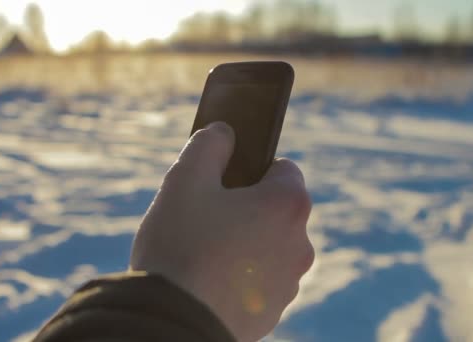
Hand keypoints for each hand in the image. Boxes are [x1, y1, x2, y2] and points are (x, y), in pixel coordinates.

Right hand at [130, 122, 313, 341]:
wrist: (173, 320)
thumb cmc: (181, 245)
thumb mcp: (185, 178)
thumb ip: (209, 143)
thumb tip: (225, 132)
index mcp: (287, 204)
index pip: (283, 168)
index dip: (251, 169)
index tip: (223, 182)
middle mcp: (300, 243)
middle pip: (274, 209)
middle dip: (245, 208)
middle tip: (205, 218)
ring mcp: (289, 282)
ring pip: (266, 246)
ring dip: (242, 243)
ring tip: (201, 252)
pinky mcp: (273, 312)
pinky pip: (258, 281)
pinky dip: (238, 276)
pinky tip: (206, 280)